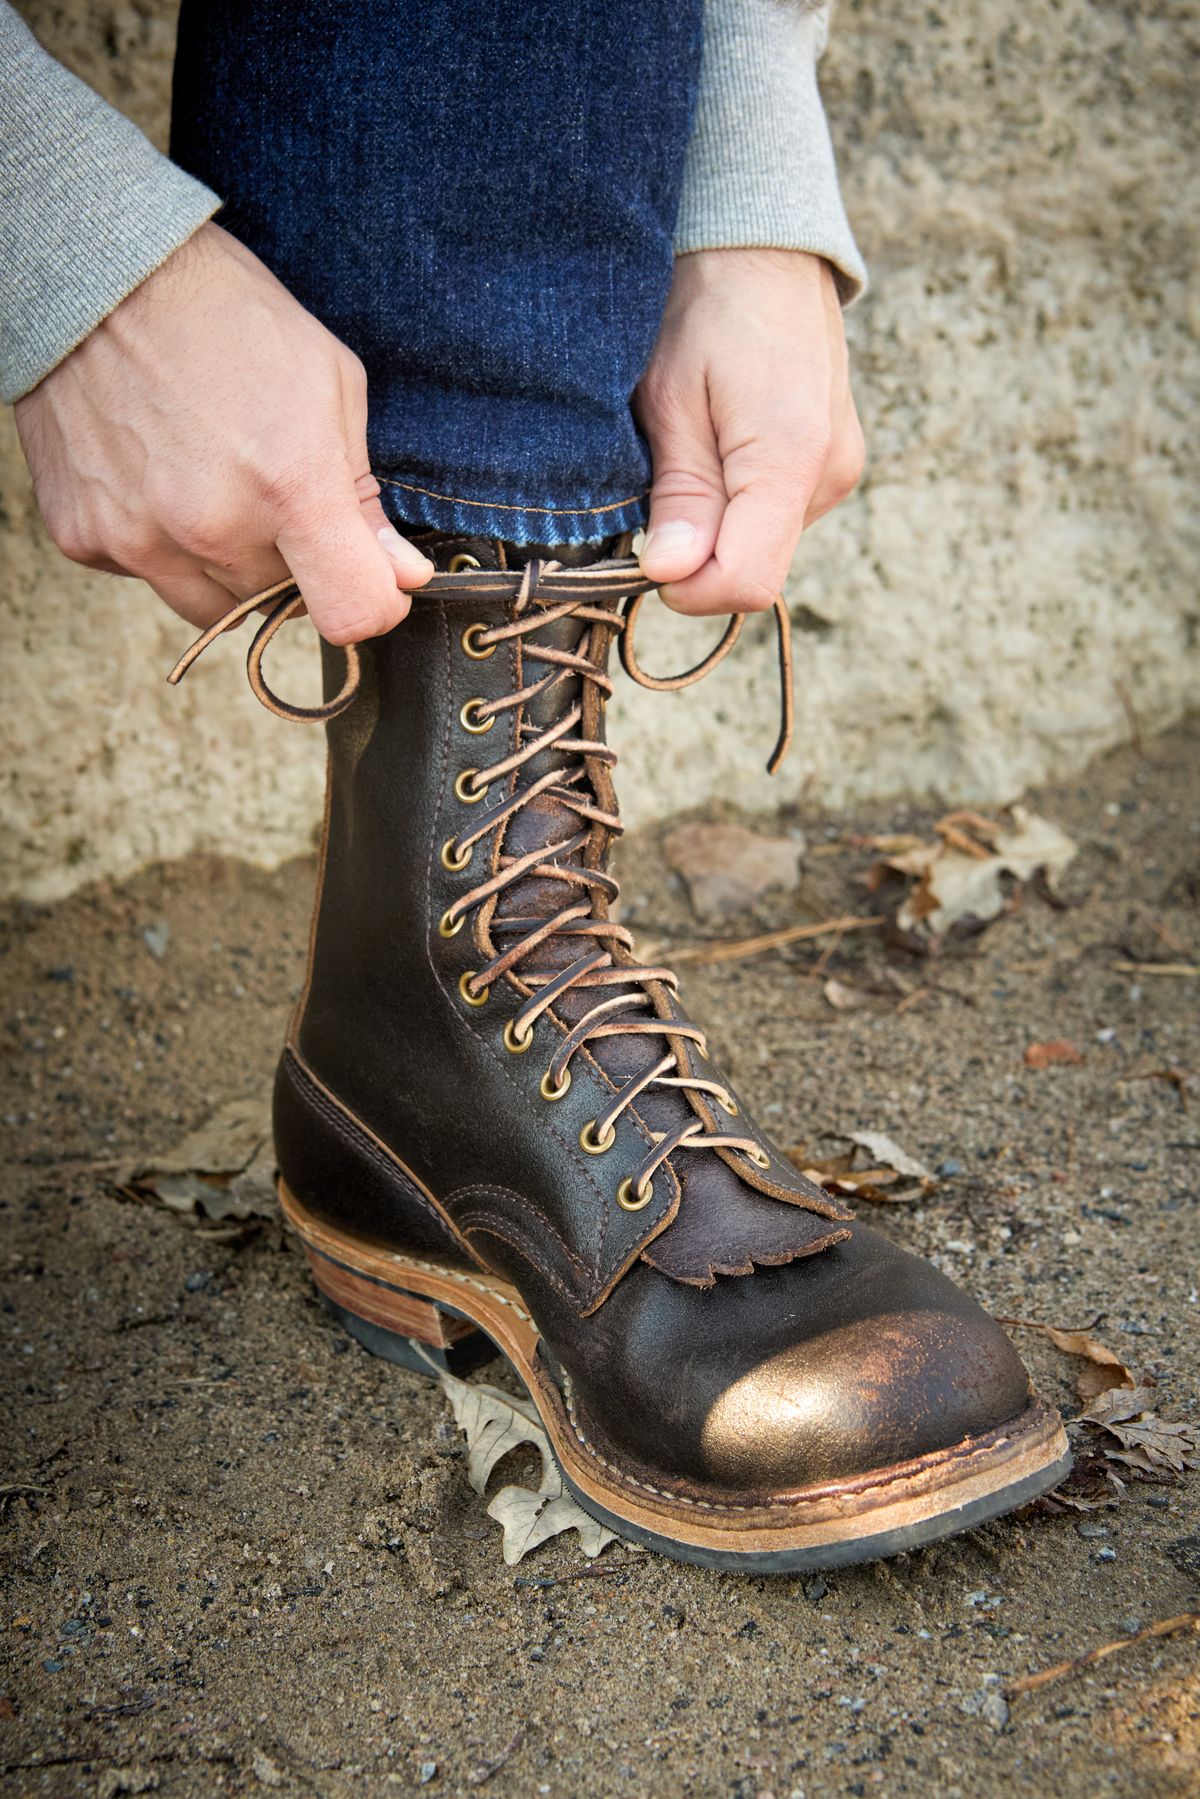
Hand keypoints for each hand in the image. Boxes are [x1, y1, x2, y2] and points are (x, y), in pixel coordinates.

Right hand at [14, 222, 430, 644]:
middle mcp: (211, 526)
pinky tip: (161, 477)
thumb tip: (403, 577)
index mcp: (289, 485)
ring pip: (217, 608)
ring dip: (231, 566)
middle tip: (271, 488)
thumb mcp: (329, 386)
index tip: (369, 578)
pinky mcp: (85, 539)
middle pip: (282, 605)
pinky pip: (150, 577)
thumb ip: (366, 498)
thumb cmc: (229, 319)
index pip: (350, 614)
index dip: (373, 604)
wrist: (99, 276)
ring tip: (216, 482)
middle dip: (294, 563)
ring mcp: (140, 538)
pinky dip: (164, 545)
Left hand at [633, 248, 863, 613]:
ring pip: (761, 543)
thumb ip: (680, 493)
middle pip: (754, 568)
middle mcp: (830, 473)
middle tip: (658, 478)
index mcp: (792, 456)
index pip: (747, 582)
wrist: (759, 242)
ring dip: (714, 522)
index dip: (687, 585)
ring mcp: (838, 470)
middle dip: (696, 550)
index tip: (647, 548)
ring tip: (690, 444)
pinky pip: (774, 514)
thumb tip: (673, 574)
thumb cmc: (702, 304)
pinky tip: (717, 443)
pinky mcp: (833, 463)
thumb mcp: (669, 398)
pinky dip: (735, 501)